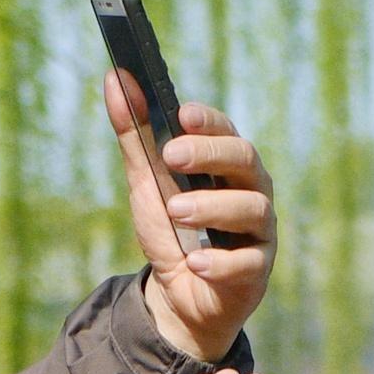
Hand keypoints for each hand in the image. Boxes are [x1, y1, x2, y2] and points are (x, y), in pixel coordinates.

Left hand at [107, 69, 273, 360]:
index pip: (226, 130)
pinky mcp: (256, 272)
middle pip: (245, 159)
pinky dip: (220, 261)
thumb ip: (133, 133)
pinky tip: (194, 261)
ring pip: (251, 208)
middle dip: (209, 154)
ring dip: (211, 207)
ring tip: (175, 210)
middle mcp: (252, 189)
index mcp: (228, 162)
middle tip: (170, 155)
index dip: (208, 121)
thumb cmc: (171, 227)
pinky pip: (247, 263)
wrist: (179, 295)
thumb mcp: (147, 180)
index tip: (180, 114)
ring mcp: (259, 231)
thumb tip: (114, 77)